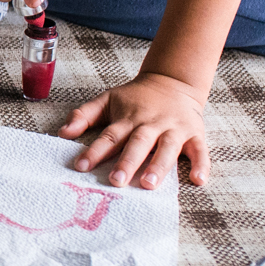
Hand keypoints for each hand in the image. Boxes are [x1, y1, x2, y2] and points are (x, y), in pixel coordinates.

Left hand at [59, 72, 211, 189]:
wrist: (172, 81)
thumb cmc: (135, 97)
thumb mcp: (107, 100)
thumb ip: (84, 115)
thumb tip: (62, 133)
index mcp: (128, 118)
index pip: (109, 136)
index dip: (94, 151)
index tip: (80, 167)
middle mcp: (151, 124)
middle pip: (137, 144)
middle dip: (127, 163)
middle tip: (116, 181)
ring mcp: (174, 129)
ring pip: (167, 148)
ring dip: (159, 166)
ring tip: (149, 184)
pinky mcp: (195, 134)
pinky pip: (200, 150)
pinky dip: (202, 165)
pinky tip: (199, 180)